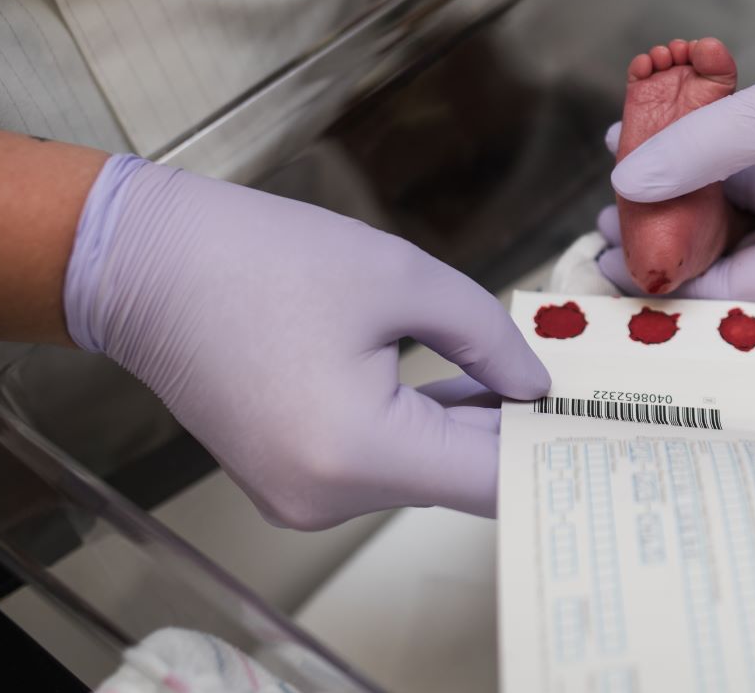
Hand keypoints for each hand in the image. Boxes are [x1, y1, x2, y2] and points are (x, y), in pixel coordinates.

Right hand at [63, 158, 549, 528]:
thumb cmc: (264, 257)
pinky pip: (383, 464)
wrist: (145, 264)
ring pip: (424, 473)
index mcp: (355, 451)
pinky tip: (475, 386)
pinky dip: (427, 428)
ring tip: (542, 379)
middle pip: (459, 479)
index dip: (552, 449)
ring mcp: (302, 497)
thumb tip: (539, 386)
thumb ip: (487, 337)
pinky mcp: (290, 478)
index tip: (608, 420)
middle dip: (521, 432)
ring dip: (475, 427)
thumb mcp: (401, 278)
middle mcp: (326, 496)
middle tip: (594, 391)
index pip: (489, 478)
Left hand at [608, 0, 754, 300]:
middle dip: (674, 224)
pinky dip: (710, 148)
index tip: (609, 258)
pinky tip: (660, 125)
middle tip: (602, 214)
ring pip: (741, 202)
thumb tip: (626, 185)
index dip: (674, 272)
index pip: (745, 286)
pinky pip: (754, 164)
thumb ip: (700, 150)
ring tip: (620, 151)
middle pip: (741, 249)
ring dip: (685, 177)